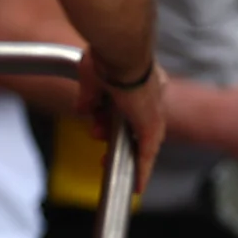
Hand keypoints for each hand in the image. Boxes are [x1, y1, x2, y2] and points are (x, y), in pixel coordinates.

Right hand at [85, 62, 167, 196]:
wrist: (120, 50)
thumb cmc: (107, 53)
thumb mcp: (91, 77)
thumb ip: (89, 95)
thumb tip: (83, 109)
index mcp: (141, 79)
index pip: (132, 105)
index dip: (116, 117)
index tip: (103, 122)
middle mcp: (153, 95)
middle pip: (136, 125)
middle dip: (115, 136)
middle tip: (98, 138)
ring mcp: (153, 111)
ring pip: (141, 141)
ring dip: (122, 153)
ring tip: (104, 162)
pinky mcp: (151, 126)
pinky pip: (147, 154)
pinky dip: (142, 170)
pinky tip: (136, 187)